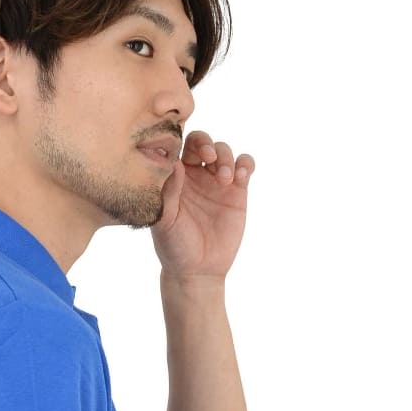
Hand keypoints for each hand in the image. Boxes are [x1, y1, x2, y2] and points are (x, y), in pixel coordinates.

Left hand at [151, 130, 253, 283]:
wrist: (198, 269)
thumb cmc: (175, 247)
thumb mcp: (166, 221)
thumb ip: (168, 192)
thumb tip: (172, 162)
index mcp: (174, 178)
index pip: (177, 147)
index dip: (183, 141)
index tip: (187, 154)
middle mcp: (194, 175)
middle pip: (202, 142)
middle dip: (207, 144)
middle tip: (208, 158)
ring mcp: (216, 182)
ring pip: (224, 151)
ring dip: (225, 157)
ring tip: (225, 178)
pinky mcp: (236, 191)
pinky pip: (244, 165)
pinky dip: (245, 163)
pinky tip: (241, 176)